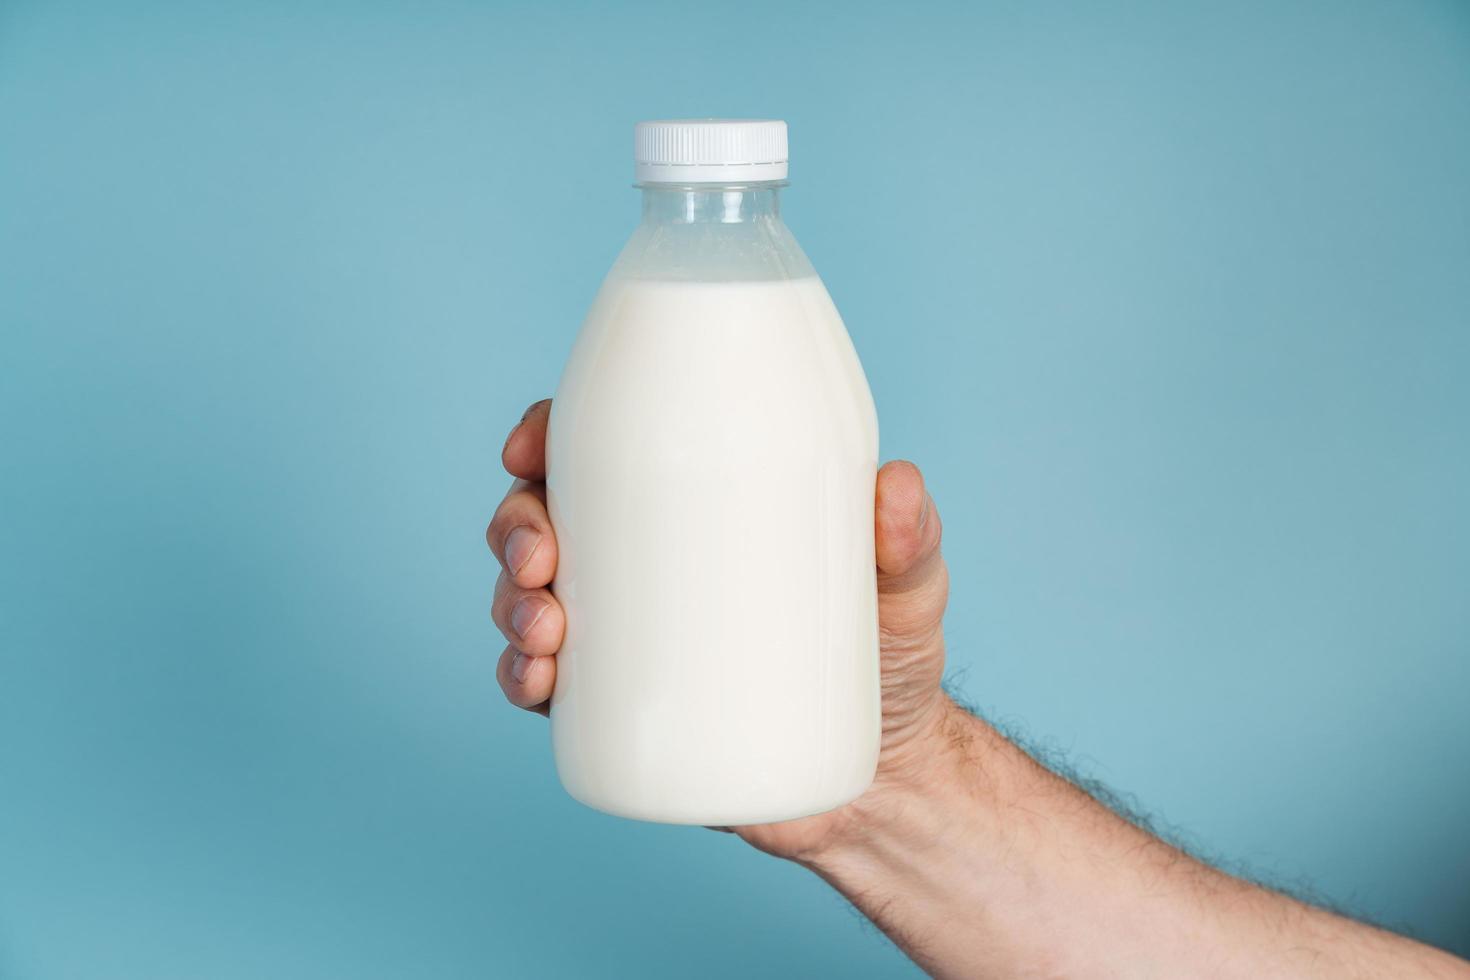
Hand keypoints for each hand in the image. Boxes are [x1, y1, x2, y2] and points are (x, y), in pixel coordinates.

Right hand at [488, 398, 960, 860]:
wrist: (881, 781)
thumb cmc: (890, 662)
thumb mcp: (909, 589)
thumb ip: (912, 539)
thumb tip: (896, 486)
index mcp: (697, 510)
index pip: (602, 453)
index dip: (545, 438)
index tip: (529, 447)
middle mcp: (645, 566)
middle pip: (544, 520)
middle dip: (515, 528)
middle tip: (542, 559)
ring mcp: (626, 638)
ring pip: (529, 598)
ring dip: (509, 603)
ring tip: (545, 629)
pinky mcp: (620, 713)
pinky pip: (543, 686)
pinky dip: (518, 677)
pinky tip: (532, 680)